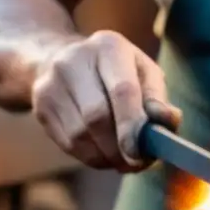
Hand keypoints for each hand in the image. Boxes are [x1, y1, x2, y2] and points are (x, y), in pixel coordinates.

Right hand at [31, 30, 181, 171]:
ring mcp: (51, 83)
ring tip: (123, 158)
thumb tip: (169, 121)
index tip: (143, 154)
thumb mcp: (142, 72)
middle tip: (138, 163)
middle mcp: (74, 61)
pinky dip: (91, 157)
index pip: (122, 91)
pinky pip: (68, 144)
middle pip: (97, 117)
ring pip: (80, 136)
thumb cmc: (115, 71)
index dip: (133, 127)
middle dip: (120, 148)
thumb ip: (157, 98)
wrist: (61, 60)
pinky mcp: (40, 106)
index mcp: (108, 46)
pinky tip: (103, 153)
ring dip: (106, 156)